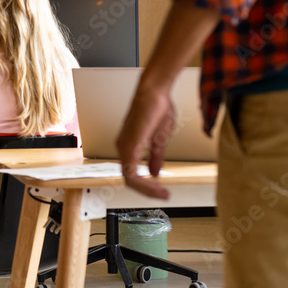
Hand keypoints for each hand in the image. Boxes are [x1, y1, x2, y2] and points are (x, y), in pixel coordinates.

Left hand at [115, 80, 176, 199]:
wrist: (155, 92)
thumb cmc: (157, 109)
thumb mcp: (159, 140)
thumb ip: (155, 158)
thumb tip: (154, 172)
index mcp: (129, 146)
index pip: (132, 175)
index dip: (147, 186)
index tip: (163, 192)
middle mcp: (122, 148)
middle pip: (129, 180)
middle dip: (148, 191)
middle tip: (164, 195)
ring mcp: (124, 147)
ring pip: (129, 179)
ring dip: (147, 189)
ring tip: (162, 193)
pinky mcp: (129, 145)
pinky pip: (131, 172)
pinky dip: (144, 182)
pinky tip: (157, 185)